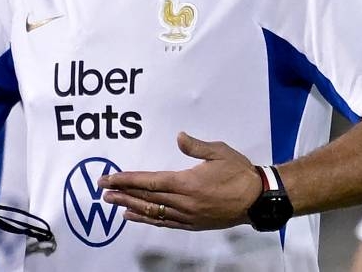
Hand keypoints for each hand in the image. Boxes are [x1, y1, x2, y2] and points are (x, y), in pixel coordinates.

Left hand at [98, 132, 261, 230]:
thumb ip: (196, 146)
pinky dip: (147, 220)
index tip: (109, 179)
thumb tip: (179, 136)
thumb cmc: (239, 172)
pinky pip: (164, 223)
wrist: (258, 199)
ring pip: (152, 212)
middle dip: (122, 193)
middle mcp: (183, 203)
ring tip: (112, 203)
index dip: (126, 180)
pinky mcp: (192, 224)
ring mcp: (187, 216)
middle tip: (103, 191)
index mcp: (187, 183)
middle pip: (146, 198)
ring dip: (130, 207)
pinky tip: (134, 217)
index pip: (149, 182)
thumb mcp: (219, 152)